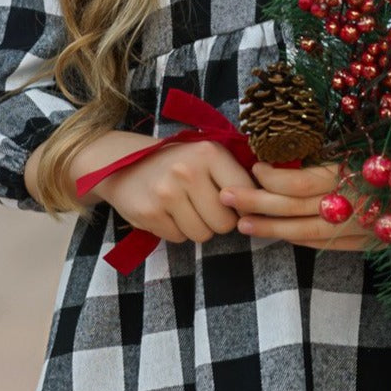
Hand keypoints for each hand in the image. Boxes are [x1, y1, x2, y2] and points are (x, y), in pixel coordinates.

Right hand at [88, 140, 253, 244]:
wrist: (123, 164)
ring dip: (198, 228)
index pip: (246, 194)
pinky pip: (179, 238)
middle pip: (225, 223)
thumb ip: (234, 173)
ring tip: (186, 209)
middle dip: (219, 221)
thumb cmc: (176, 162)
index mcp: (209, 153)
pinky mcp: (149, 214)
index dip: (243, 205)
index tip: (233, 204)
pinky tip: (168, 213)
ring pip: (203, 234)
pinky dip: (176, 231)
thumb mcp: (206, 155)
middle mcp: (187, 171)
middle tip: (205, 207)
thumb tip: (267, 201)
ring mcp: (166, 193)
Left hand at [219, 160, 385, 252]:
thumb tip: (290, 159)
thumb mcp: (371, 149)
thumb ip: (334, 161)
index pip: (299, 183)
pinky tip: (278, 234)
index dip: (270, 179)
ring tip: (241, 222)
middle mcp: (351, 205)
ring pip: (302, 232)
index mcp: (352, 175)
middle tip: (225, 196)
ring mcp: (357, 230)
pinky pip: (322, 244)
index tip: (254, 166)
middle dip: (254, 204)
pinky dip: (297, 239)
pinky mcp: (363, 245)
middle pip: (292, 209)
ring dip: (268, 228)